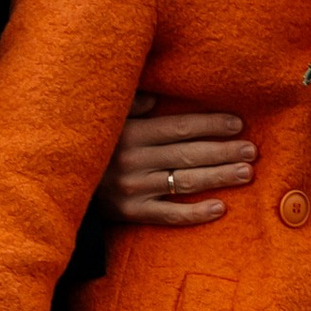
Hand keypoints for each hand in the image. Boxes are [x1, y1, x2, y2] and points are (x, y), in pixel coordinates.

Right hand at [97, 89, 255, 229]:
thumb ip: (131, 104)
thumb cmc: (93, 145)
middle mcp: (133, 160)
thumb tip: (158, 96)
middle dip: (224, 151)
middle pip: (189, 154)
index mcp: (130, 133)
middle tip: (251, 150)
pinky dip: (195, 213)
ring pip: (185, 183)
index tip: (237, 124)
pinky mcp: (130, 213)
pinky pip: (169, 215)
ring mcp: (133, 189)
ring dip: (219, 177)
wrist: (59, 182)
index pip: (180, 127)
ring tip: (246, 173)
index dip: (211, 125)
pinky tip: (220, 208)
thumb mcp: (106, 118)